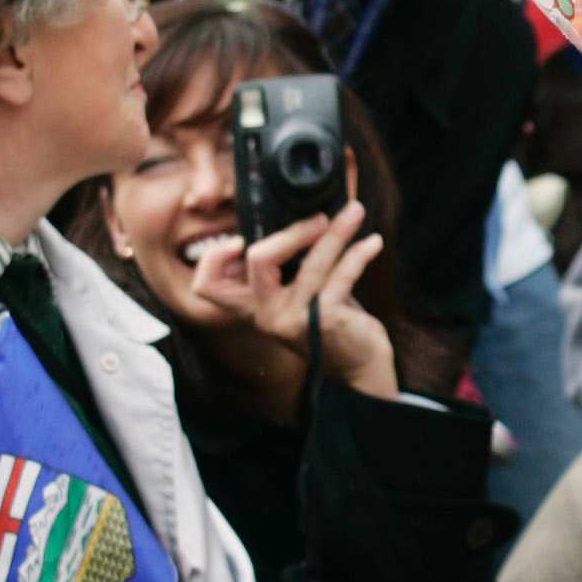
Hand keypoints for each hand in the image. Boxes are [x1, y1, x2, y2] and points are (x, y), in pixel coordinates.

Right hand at [193, 202, 398, 399]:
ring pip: (312, 262)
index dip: (213, 258)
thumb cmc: (332, 324)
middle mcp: (268, 316)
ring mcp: (295, 319)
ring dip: (337, 233)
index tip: (238, 239)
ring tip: (355, 212)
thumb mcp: (300, 297)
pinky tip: (373, 243)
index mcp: (254, 309)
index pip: (208, 286)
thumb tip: (294, 218)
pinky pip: (343, 274)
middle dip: (290, 232)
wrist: (361, 369)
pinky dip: (359, 253)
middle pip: (258, 260)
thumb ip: (288, 269)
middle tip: (320, 218)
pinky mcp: (325, 320)